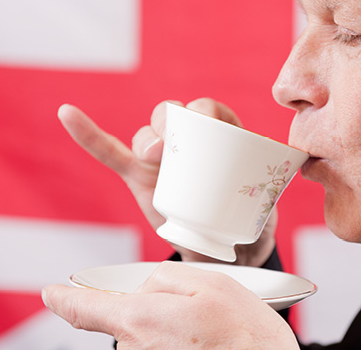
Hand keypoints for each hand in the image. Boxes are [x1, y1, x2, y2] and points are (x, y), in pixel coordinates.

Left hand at [42, 261, 299, 349]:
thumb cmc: (247, 336)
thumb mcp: (212, 283)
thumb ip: (165, 277)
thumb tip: (144, 287)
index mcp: (139, 319)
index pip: (84, 308)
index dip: (65, 299)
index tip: (53, 293)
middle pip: (127, 318)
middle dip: (153, 309)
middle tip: (199, 314)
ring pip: (146, 337)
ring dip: (170, 332)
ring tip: (211, 337)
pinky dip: (178, 347)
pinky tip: (206, 348)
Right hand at [58, 98, 276, 265]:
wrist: (224, 250)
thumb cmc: (248, 220)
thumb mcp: (265, 204)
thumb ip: (271, 193)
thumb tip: (293, 178)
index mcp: (221, 134)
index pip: (208, 110)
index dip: (204, 112)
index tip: (208, 128)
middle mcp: (188, 139)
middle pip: (172, 113)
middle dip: (169, 121)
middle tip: (171, 148)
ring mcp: (159, 157)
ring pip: (145, 134)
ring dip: (147, 138)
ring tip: (154, 156)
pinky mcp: (136, 174)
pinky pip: (108, 151)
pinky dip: (87, 134)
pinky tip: (67, 113)